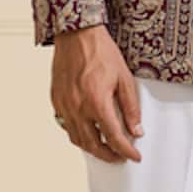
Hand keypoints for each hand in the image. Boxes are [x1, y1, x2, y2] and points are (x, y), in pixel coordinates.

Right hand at [51, 25, 143, 163]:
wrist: (76, 35)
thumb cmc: (100, 52)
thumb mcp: (124, 78)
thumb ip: (131, 107)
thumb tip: (136, 130)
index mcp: (97, 103)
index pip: (114, 138)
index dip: (126, 151)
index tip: (134, 156)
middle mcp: (78, 108)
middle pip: (93, 145)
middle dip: (108, 155)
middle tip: (119, 156)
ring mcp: (64, 105)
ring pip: (77, 139)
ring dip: (92, 148)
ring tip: (104, 148)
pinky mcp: (56, 100)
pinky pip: (65, 125)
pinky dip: (77, 134)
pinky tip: (87, 131)